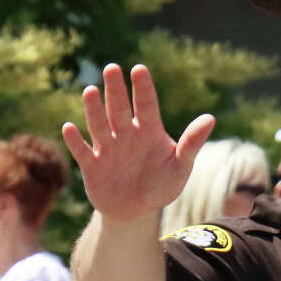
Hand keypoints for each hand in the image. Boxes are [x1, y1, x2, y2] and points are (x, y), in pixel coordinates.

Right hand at [61, 63, 215, 221]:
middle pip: (119, 109)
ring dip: (94, 109)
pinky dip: (75, 141)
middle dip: (116, 90)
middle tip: (111, 68)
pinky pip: (82, 151)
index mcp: (148, 131)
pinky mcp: (91, 166)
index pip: (146, 105)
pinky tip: (69, 127)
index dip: (143, 88)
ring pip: (99, 125)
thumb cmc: (161, 185)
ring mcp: (107, 148)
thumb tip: (211, 118)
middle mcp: (126, 134)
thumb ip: (192, 143)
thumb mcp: (180, 167)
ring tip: (90, 91)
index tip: (139, 69)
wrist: (136, 211)